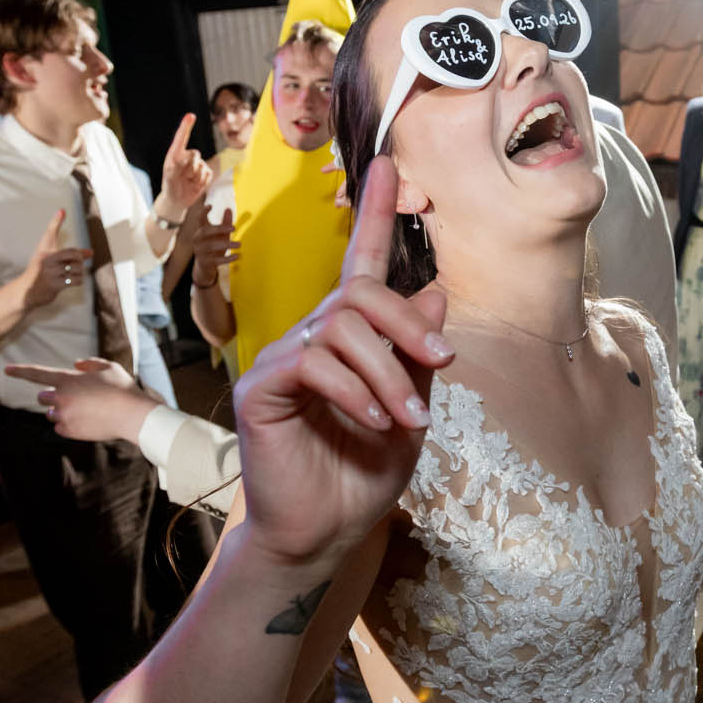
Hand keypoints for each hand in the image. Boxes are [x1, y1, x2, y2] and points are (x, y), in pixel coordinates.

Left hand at [7, 358, 157, 443]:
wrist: (132, 415)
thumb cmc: (123, 388)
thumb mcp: (109, 367)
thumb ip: (89, 363)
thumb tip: (76, 364)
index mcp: (67, 379)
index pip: (37, 374)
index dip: (20, 371)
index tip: (6, 370)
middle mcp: (61, 397)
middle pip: (42, 397)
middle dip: (53, 398)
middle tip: (73, 399)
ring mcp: (64, 415)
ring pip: (51, 414)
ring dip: (61, 412)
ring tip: (85, 411)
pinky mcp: (69, 431)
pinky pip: (60, 428)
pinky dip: (69, 426)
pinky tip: (87, 422)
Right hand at [16, 209, 93, 307]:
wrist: (26, 291)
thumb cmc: (41, 272)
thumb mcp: (52, 261)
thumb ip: (72, 255)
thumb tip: (91, 252)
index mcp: (44, 250)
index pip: (50, 233)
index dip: (56, 221)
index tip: (61, 210)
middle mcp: (46, 259)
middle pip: (74, 254)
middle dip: (79, 260)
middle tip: (74, 265)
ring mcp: (50, 272)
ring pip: (77, 268)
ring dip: (79, 273)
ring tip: (71, 275)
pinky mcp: (54, 284)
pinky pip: (76, 280)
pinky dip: (78, 281)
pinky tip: (71, 281)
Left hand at [159, 113, 211, 211]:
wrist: (177, 200)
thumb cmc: (170, 186)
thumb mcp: (169, 176)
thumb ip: (176, 165)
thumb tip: (189, 156)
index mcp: (176, 154)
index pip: (182, 138)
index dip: (186, 126)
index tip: (190, 115)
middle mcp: (187, 156)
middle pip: (195, 154)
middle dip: (189, 167)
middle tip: (181, 177)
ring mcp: (198, 164)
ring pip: (201, 166)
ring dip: (194, 178)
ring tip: (187, 182)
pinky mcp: (205, 173)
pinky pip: (208, 174)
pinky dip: (202, 183)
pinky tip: (194, 186)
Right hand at [185, 207, 238, 286]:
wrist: (205, 268)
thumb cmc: (214, 248)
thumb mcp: (221, 235)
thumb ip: (225, 223)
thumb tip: (228, 208)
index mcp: (201, 231)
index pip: (200, 219)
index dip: (203, 212)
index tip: (210, 205)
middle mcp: (197, 240)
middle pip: (205, 231)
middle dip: (219, 228)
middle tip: (234, 228)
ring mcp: (199, 251)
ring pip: (211, 245)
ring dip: (226, 244)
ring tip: (239, 244)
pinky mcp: (205, 262)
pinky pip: (216, 260)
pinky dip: (227, 258)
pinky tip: (237, 256)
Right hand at [233, 156, 455, 566]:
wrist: (320, 536)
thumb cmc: (361, 476)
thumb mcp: (410, 413)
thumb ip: (419, 356)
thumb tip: (437, 288)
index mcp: (347, 340)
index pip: (360, 266)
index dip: (375, 216)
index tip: (388, 166)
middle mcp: (311, 338)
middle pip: (361, 293)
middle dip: (409, 323)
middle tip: (442, 363)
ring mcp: (281, 361)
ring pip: (342, 328)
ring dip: (389, 371)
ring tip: (410, 419)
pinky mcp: (260, 390)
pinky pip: (312, 363)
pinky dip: (353, 390)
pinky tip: (375, 422)